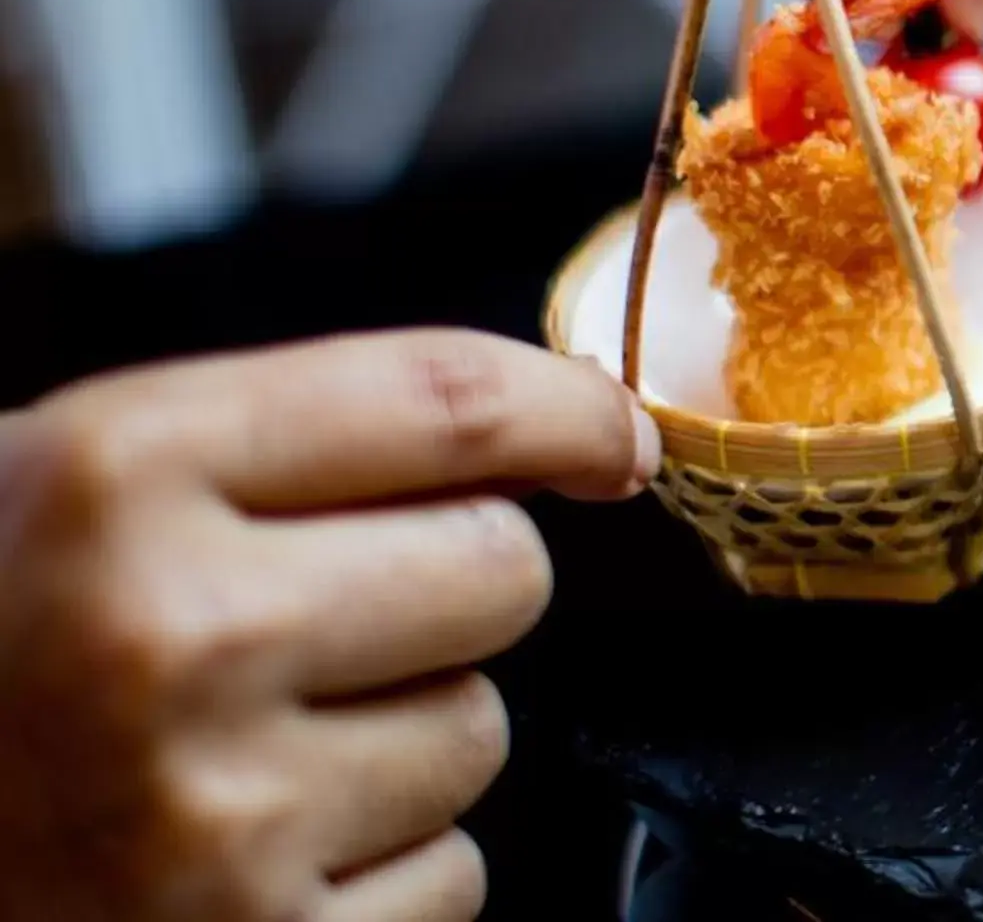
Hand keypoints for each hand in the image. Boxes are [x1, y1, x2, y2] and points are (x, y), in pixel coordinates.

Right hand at [0, 330, 658, 920]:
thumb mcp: (79, 489)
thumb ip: (298, 444)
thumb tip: (566, 428)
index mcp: (119, 480)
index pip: (448, 403)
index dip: (568, 412)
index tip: (608, 437)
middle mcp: (171, 638)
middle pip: (500, 572)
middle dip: (440, 595)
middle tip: (310, 629)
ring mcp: (217, 814)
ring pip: (479, 734)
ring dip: (398, 746)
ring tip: (238, 754)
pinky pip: (449, 882)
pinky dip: (372, 879)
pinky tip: (243, 859)